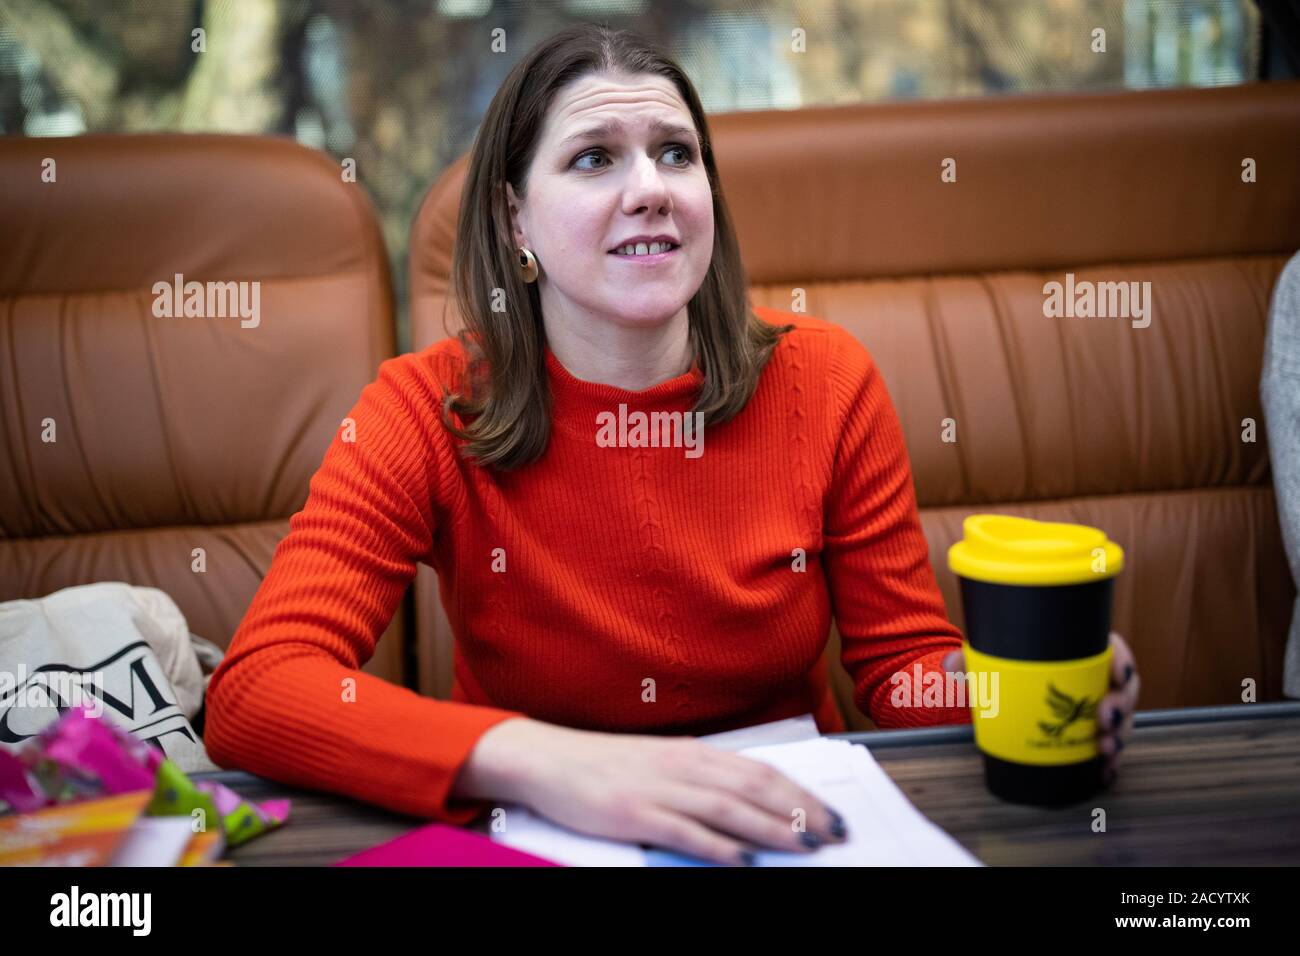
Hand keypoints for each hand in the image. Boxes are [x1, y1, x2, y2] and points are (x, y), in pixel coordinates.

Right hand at [455, 717, 848, 865]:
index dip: (801, 793)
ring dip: (772, 828)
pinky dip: (718, 846)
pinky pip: (685, 832)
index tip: (831, 814)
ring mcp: (659, 789)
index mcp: (693, 753)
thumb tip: (752, 803)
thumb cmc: (606, 765)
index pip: (761, 772)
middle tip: (835, 833)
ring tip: (805, 846)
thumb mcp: (662, 764)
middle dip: (801, 812)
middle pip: (756, 789)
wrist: (549, 759)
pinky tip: (743, 859)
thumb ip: (703, 779)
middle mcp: (683, 766)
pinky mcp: (635, 813)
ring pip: (730, 809)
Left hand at [941, 631, 1139, 784]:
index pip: (1111, 649)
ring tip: (1105, 749)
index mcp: (1081, 651)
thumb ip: (973, 663)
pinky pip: (1110, 746)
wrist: (1004, 695)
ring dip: (1119, 736)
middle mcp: (1096, 679)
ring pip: (1121, 721)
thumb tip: (949, 665)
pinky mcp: (1092, 734)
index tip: (1118, 672)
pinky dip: (1109, 761)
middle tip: (1105, 718)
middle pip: (1123, 689)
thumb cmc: (1008, 671)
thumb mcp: (992, 665)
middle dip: (1121, 704)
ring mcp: (1098, 708)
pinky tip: (1104, 771)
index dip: (1122, 660)